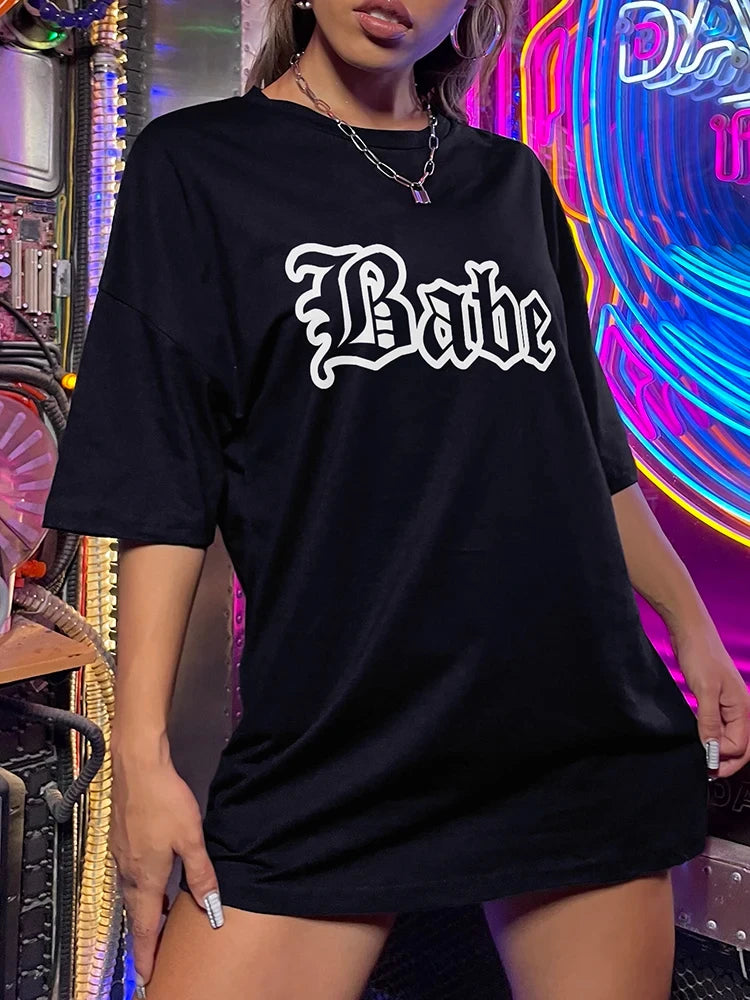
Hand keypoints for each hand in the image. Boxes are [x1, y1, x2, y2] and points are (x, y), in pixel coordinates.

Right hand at [109, 735, 224, 992]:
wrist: (138, 768)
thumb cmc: (165, 802)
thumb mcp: (191, 839)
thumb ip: (200, 873)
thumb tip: (210, 905)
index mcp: (146, 877)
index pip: (144, 926)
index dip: (146, 953)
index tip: (146, 976)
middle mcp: (128, 871)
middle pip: (135, 912)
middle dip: (144, 935)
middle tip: (152, 954)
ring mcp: (122, 855)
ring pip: (131, 893)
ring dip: (142, 911)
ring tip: (156, 922)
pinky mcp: (121, 839)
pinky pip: (129, 875)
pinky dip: (139, 889)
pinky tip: (150, 881)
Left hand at [672, 625, 749, 778]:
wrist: (690, 630)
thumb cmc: (700, 655)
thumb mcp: (704, 690)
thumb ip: (710, 720)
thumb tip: (712, 748)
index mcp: (743, 707)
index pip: (740, 745)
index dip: (723, 756)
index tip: (704, 761)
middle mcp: (740, 708)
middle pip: (741, 745)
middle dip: (727, 760)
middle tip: (707, 771)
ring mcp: (728, 704)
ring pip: (730, 736)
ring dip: (719, 750)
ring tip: (703, 760)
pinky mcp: (715, 699)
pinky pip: (719, 725)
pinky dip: (712, 736)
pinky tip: (700, 740)